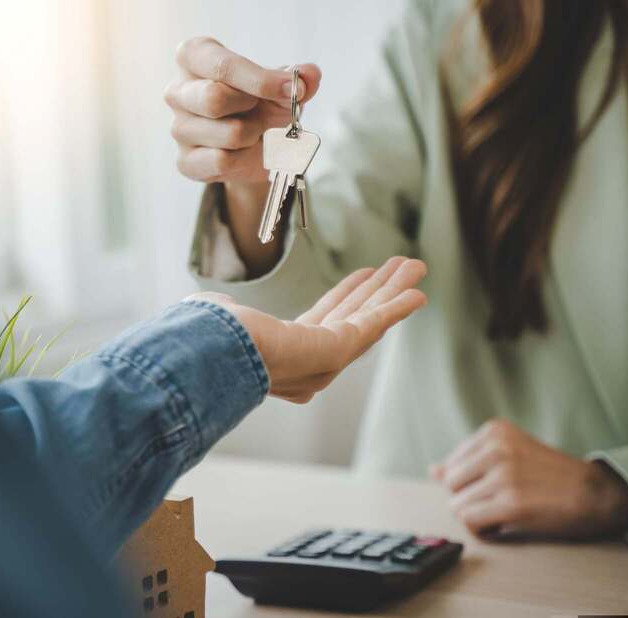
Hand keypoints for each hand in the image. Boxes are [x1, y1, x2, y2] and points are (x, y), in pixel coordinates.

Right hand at [166, 36, 321, 187]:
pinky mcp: (185, 161)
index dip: (261, 80)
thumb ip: (298, 77)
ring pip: (227, 134)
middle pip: (213, 99)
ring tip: (255, 131)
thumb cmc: (260, 101)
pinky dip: (246, 159)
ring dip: (255, 135)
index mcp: (193, 56)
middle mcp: (177, 91)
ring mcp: (178, 128)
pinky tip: (244, 152)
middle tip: (264, 110)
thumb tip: (309, 75)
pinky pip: (222, 162)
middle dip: (254, 109)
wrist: (256, 143)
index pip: (222, 66)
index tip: (293, 90)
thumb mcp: (280, 84)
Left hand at [188, 256, 425, 402]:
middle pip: (355, 315)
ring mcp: (328, 357)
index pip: (325, 318)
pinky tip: (418, 293)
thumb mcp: (223, 320)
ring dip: (394, 291)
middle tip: (402, 266)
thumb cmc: (209, 340)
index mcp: (287, 352)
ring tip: (416, 266)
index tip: (364, 275)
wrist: (217, 353)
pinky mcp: (340, 348)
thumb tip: (217, 307)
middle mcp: (312, 361)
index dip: (347, 295)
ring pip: (369, 315)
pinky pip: (375, 322)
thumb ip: (229, 314)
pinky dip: (397, 306)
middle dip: (379, 290)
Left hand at [430, 419, 627, 539]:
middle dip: (468, 500)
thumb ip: (470, 461)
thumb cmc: (551, 476)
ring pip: (457, 506)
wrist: (596, 493)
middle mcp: (496, 447)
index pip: (452, 465)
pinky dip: (482, 530)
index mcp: (494, 431)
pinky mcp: (511, 503)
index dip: (470, 484)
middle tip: (498, 503)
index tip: (496, 487)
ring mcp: (503, 475)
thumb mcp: (511, 454)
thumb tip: (433, 470)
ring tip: (503, 513)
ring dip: (476, 517)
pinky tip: (502, 525)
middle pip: (451, 485)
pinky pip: (471, 522)